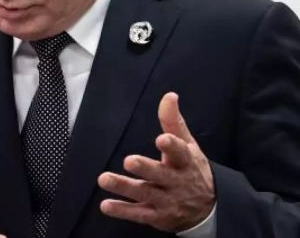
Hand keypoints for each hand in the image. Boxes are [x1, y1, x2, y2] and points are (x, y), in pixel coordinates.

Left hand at [98, 92, 214, 231]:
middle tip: (129, 161)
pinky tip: (106, 205)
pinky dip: (122, 210)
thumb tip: (169, 96)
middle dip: (146, 168)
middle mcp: (176, 182)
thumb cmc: (191, 170)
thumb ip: (174, 122)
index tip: (162, 139)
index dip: (172, 146)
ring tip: (104, 179)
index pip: (180, 153)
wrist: (208, 209)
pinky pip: (138, 214)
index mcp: (185, 162)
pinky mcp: (157, 216)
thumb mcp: (188, 146)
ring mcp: (167, 201)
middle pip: (160, 174)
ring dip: (124, 187)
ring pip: (145, 193)